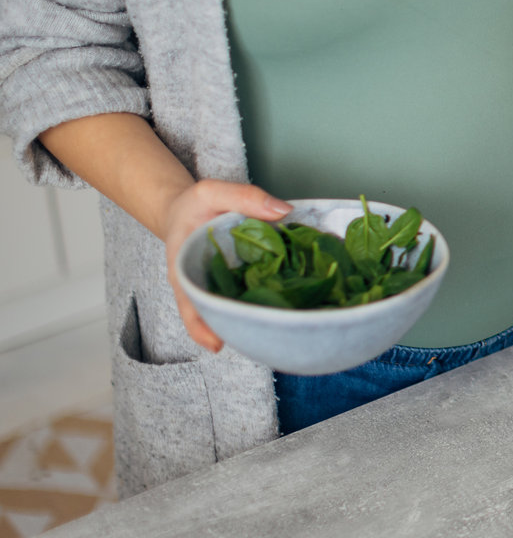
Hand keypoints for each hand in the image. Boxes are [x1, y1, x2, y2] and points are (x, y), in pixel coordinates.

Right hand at [160, 179, 292, 352]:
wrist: (189, 210)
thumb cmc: (194, 206)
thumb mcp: (211, 192)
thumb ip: (244, 198)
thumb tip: (283, 212)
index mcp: (185, 272)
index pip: (190, 305)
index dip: (200, 327)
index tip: (216, 344)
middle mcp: (206, 287)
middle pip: (220, 314)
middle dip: (241, 327)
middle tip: (269, 336)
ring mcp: (226, 288)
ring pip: (242, 308)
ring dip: (263, 317)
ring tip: (290, 325)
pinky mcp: (244, 283)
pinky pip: (260, 293)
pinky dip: (277, 297)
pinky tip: (302, 302)